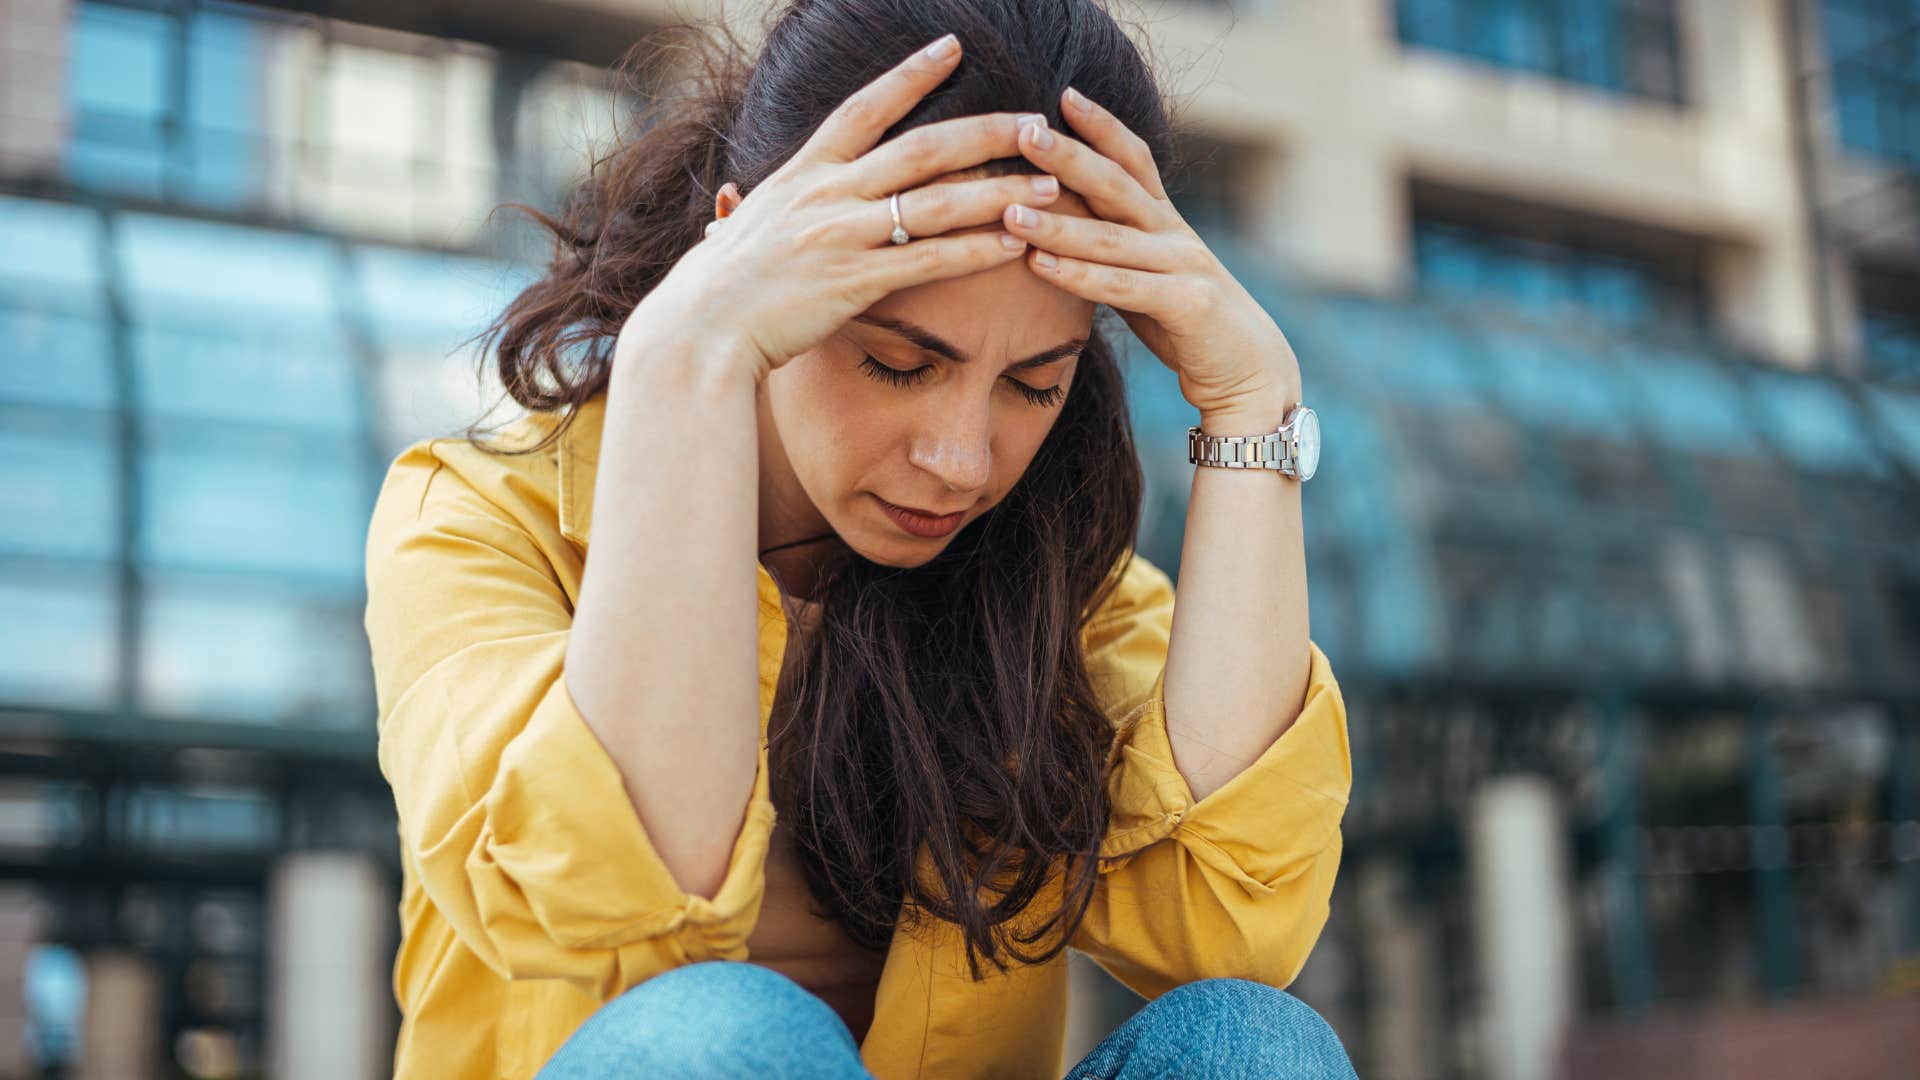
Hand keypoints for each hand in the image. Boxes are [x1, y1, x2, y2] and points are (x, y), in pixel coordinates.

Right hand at [619, 33, 1059, 383]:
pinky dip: (977, 250)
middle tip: (1036, 123)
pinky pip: (931, 261)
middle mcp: (827, 194)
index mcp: (803, 172)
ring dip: (1000, 192)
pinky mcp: (856, 282)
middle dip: (986, 132)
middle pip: (922, 148)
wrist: (699, 331)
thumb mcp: (737, 230)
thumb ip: (752, 209)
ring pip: (938, 202)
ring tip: (1050, 186)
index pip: (865, 107)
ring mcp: (843, 236)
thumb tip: (734, 201)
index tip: (953, 47)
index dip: (910, 75)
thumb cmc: (716, 289)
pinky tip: (1016, 244)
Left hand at [1002, 87, 1301, 419]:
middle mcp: (1176, 234)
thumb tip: (1056, 227)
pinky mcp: (1186, 305)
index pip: (1134, 159)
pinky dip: (1076, 275)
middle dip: (1069, 156)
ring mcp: (1184, 266)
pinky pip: (1121, 287)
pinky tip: (1037, 263)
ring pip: (1111, 237)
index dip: (1102, 126)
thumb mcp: (1146, 277)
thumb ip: (1112, 250)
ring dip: (1057, 222)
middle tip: (1023, 132)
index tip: (1062, 97)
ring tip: (1009, 209)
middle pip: (1117, 184)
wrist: (1249, 374)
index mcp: (1166, 221)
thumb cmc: (1186, 325)